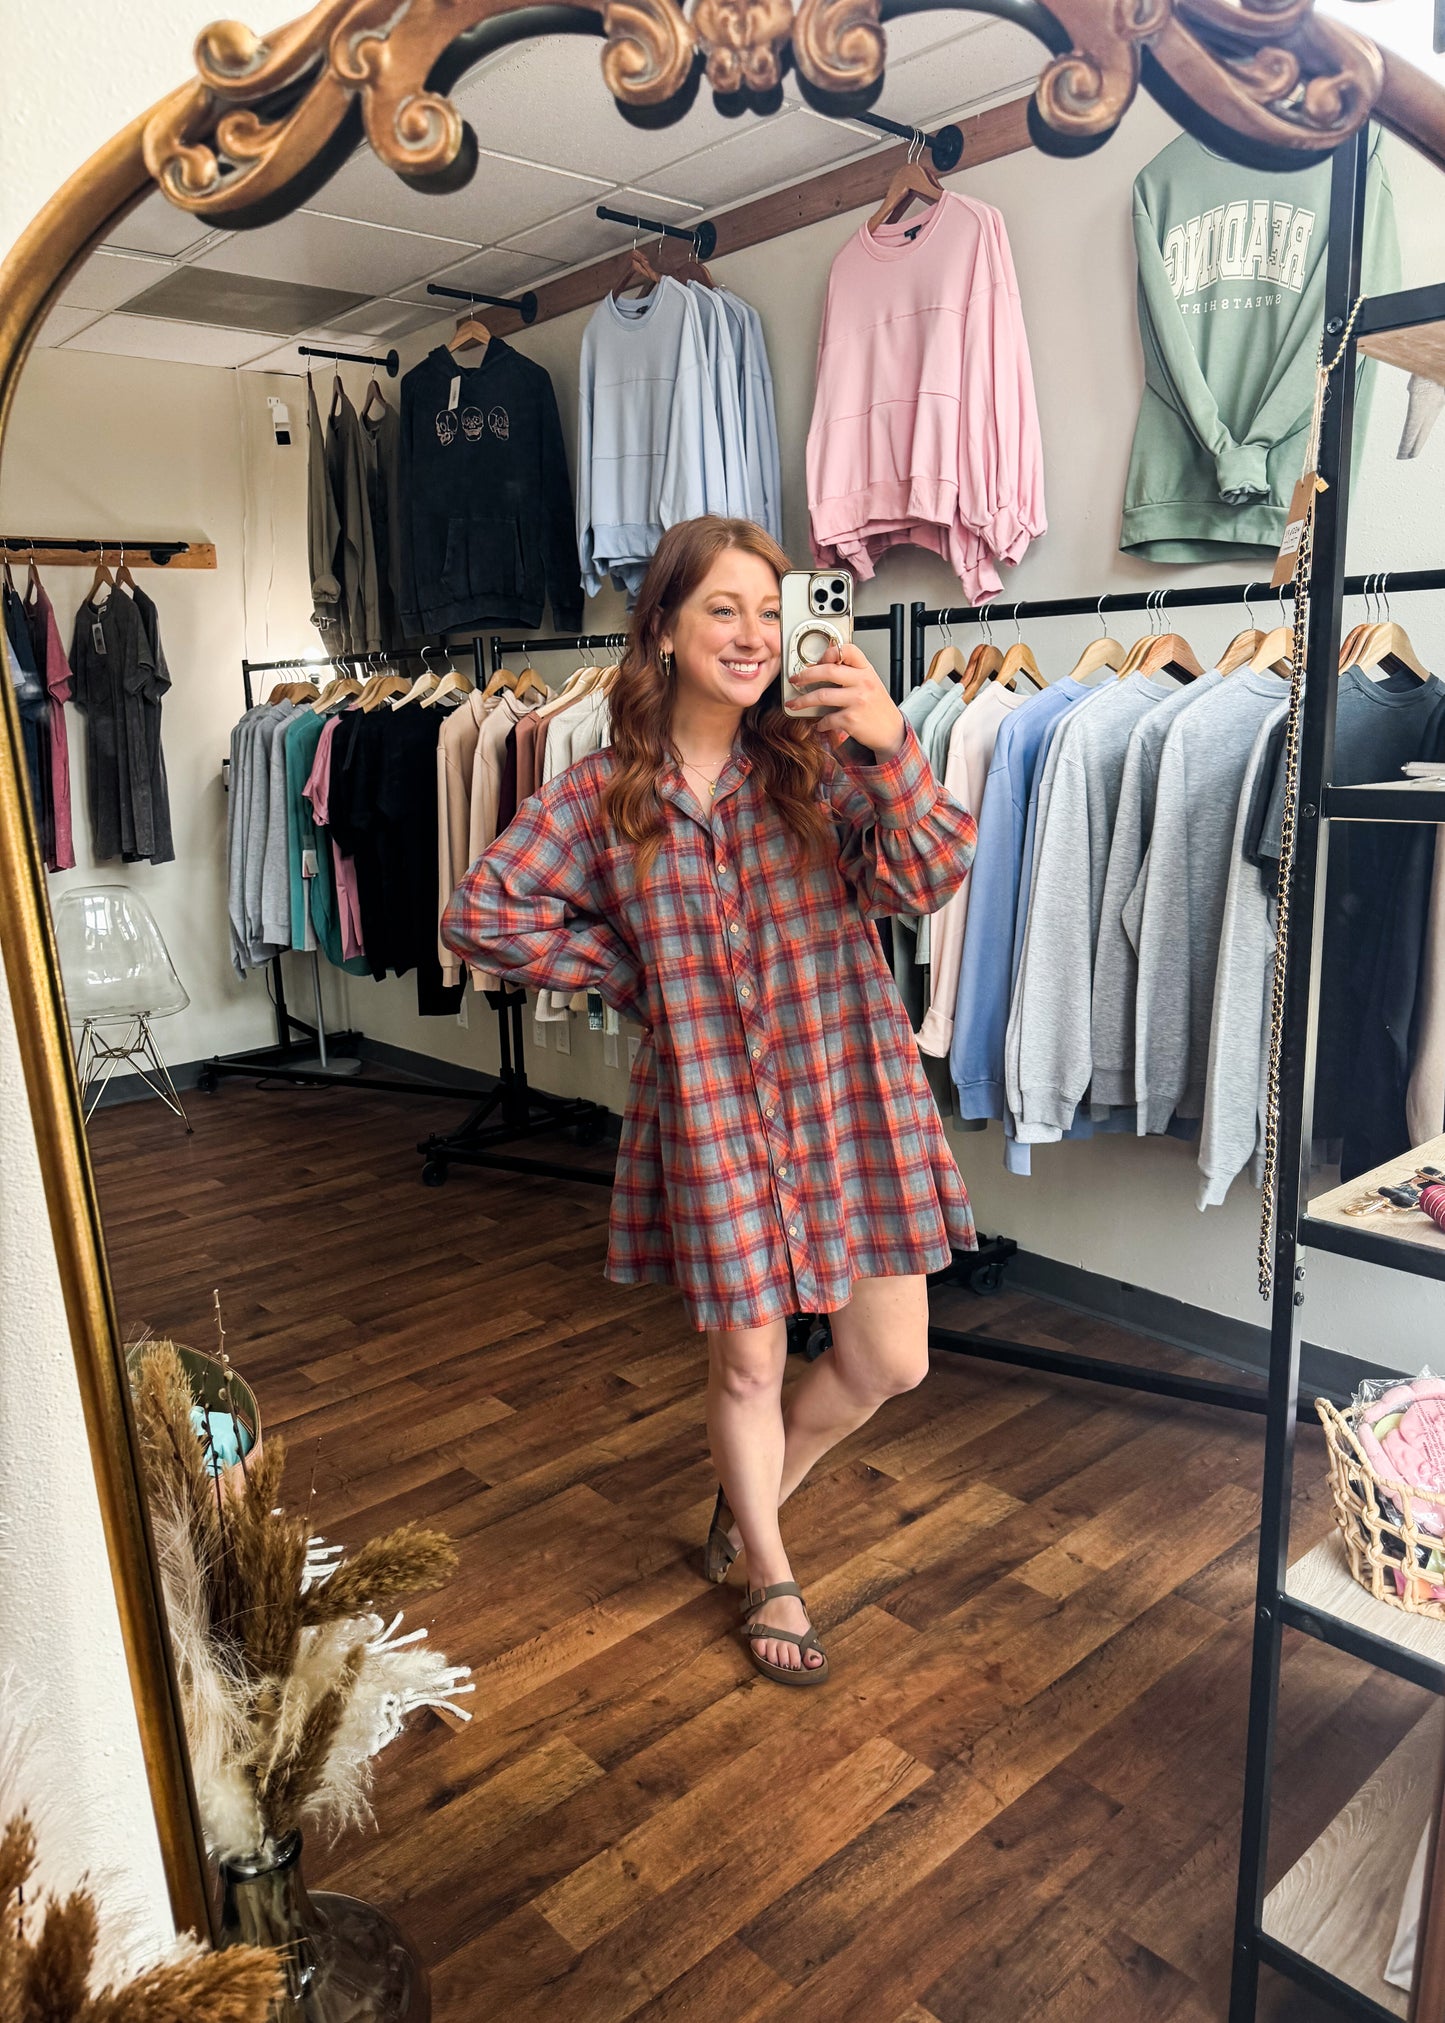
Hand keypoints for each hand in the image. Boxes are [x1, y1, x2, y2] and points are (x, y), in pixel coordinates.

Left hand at [782, 641, 905, 759]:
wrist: (891, 731)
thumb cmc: (877, 707)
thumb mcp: (870, 682)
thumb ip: (851, 672)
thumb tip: (822, 667)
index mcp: (866, 670)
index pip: (848, 650)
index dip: (828, 653)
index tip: (816, 661)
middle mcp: (863, 682)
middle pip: (828, 671)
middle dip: (805, 675)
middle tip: (795, 680)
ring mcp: (857, 701)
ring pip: (821, 695)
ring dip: (803, 701)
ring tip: (794, 704)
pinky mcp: (852, 719)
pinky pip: (827, 718)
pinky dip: (819, 723)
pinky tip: (819, 724)